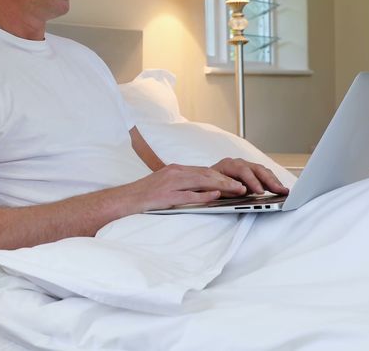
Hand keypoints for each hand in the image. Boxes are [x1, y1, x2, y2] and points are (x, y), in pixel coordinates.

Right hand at [126, 163, 249, 210]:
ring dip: (222, 185)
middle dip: (227, 180)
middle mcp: (175, 173)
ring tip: (237, 190)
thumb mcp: (166, 185)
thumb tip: (206, 192)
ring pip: (201, 181)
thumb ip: (184, 186)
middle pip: (206, 174)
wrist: (125, 198)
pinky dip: (203, 194)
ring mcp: (170, 183)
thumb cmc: (145, 195)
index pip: (204, 171)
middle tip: (243, 186)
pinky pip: (188, 194)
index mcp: (175, 170)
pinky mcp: (166, 195)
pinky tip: (215, 195)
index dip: (222, 176)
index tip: (236, 182)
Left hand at [210, 158, 289, 196]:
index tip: (260, 192)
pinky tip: (279, 189)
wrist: (206, 180)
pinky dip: (272, 182)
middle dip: (270, 180)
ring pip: (263, 171)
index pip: (243, 170)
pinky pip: (264, 175)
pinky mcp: (251, 174)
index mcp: (229, 164)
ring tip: (283, 191)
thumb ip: (228, 187)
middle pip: (257, 169)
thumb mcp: (214, 186)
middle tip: (279, 190)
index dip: (253, 181)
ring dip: (274, 181)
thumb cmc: (209, 183)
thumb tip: (242, 189)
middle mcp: (239, 163)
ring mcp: (246, 167)